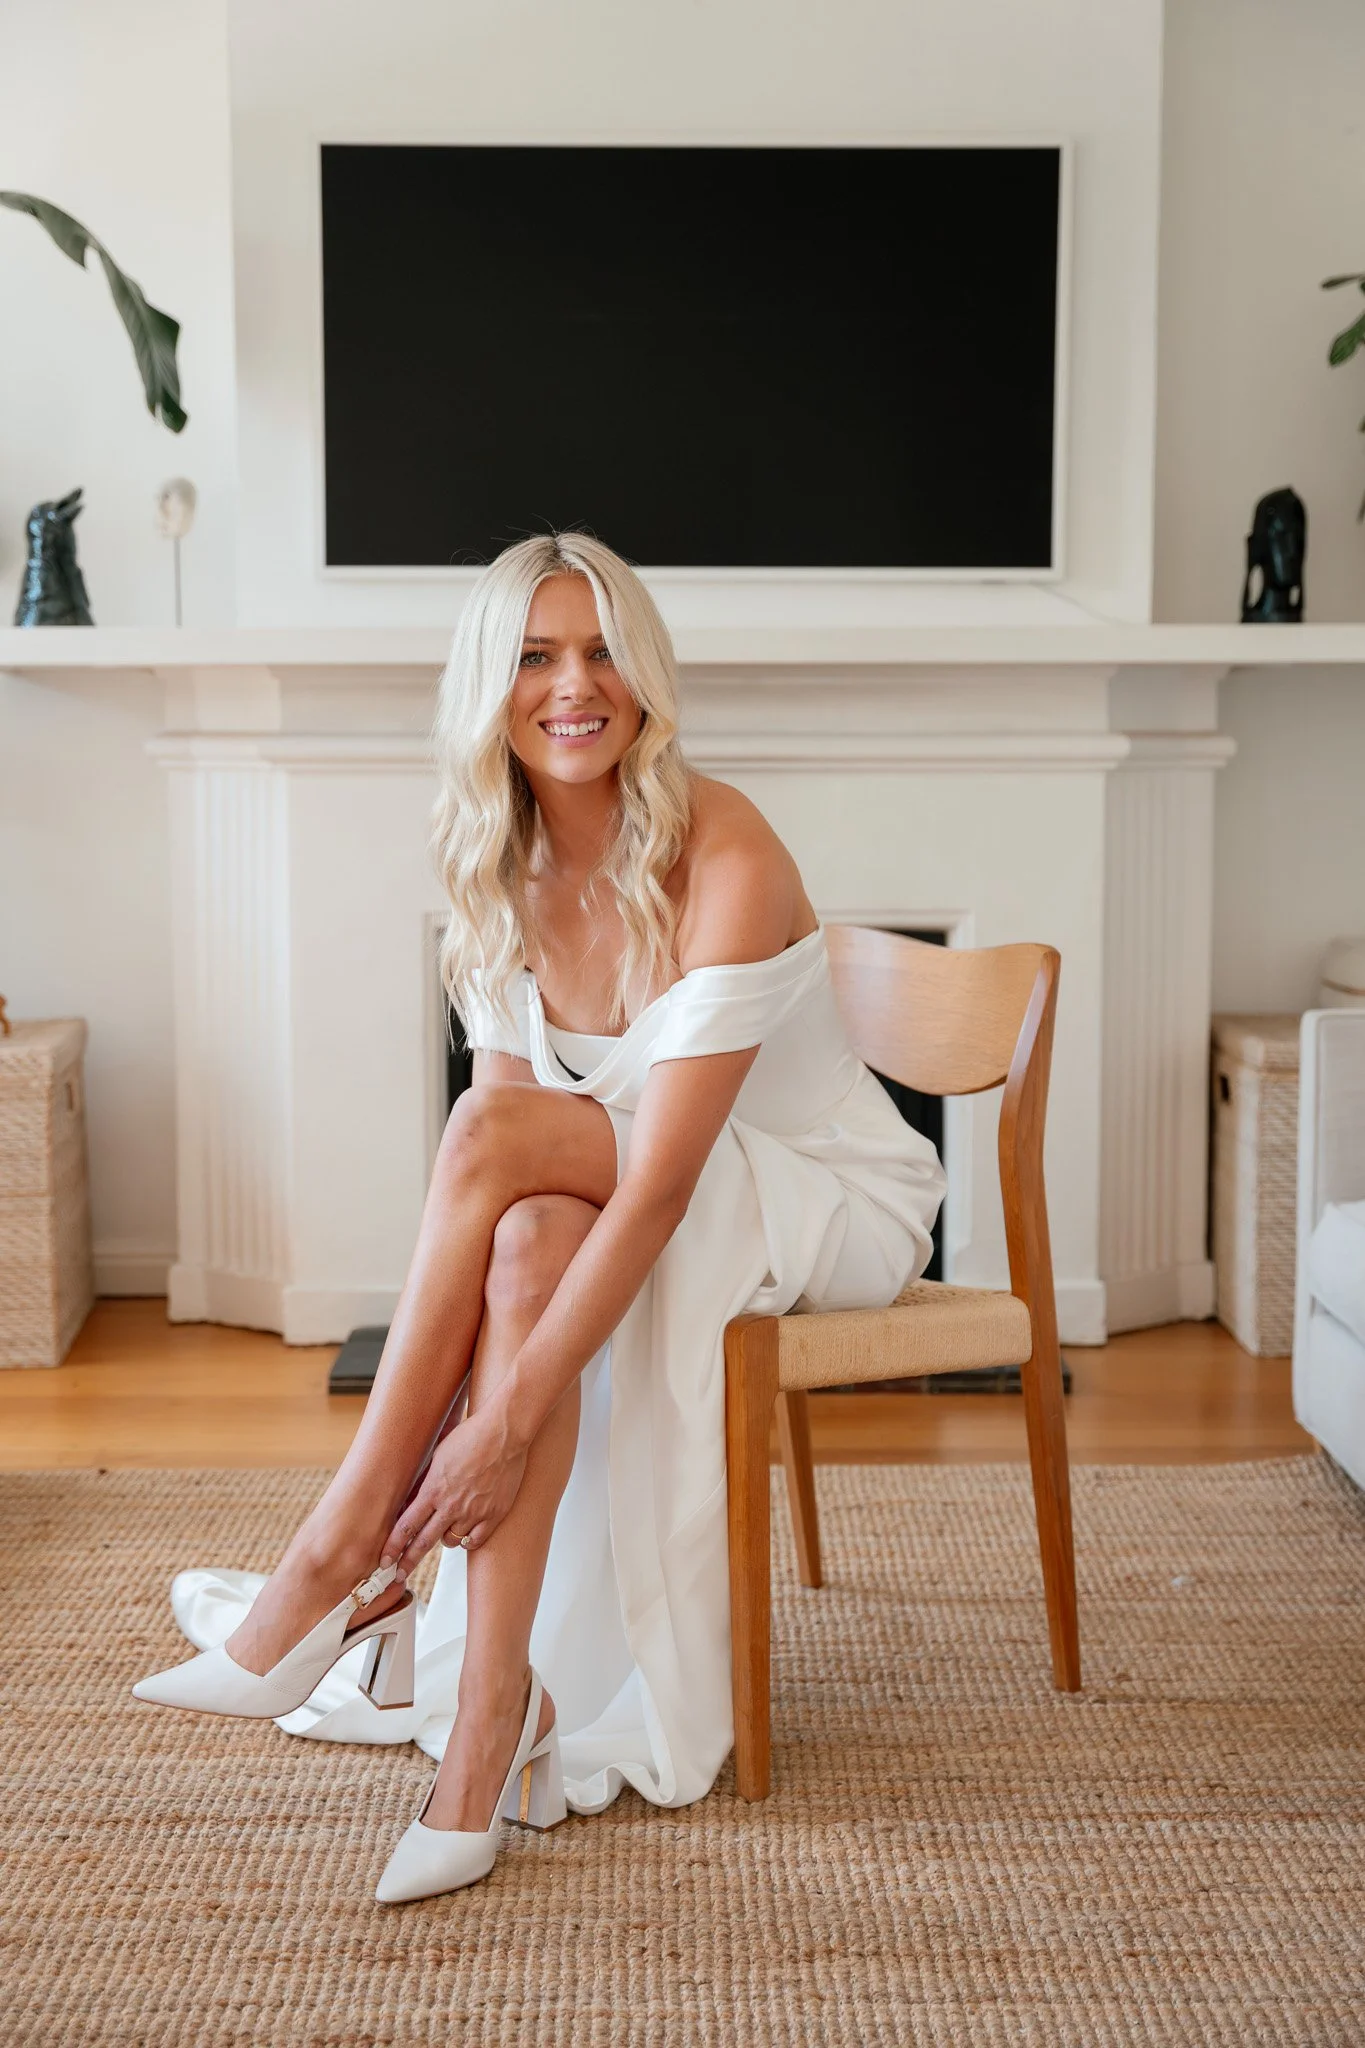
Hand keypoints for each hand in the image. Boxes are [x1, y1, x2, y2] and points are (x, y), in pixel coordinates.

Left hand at [381, 1412, 527, 1571]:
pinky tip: (466, 1535)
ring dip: (444, 1540)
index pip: (406, 1526)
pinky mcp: (494, 1514)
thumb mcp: (439, 1455)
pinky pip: (476, 1540)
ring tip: (444, 1533)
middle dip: (408, 1560)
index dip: (393, 1546)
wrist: (503, 1432)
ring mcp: (473, 1512)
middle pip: (424, 1542)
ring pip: (451, 1541)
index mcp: (433, 1490)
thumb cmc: (470, 1436)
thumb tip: (415, 1497)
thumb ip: (427, 1480)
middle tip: (399, 1574)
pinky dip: (469, 1540)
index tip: (384, 1561)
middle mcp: (450, 1506)